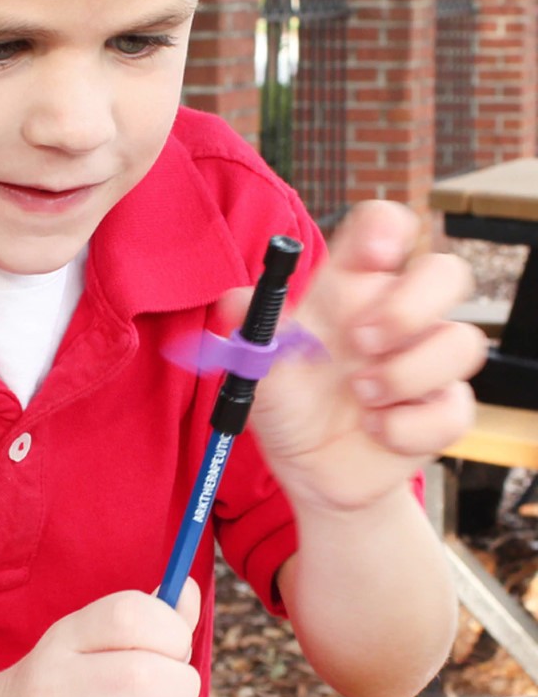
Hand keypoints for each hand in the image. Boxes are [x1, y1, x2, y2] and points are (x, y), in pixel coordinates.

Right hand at [0, 579, 200, 696]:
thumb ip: (144, 615)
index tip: (176, 639)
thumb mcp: (88, 636)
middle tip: (176, 683)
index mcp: (66, 636)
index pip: (128, 613)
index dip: (170, 624)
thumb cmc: (64, 677)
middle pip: (145, 674)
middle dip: (183, 678)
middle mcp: (59, 683)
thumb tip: (190, 590)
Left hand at [244, 200, 486, 511]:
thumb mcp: (259, 365)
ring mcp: (426, 362)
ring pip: (462, 342)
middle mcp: (396, 317)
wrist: (307, 467)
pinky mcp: (443, 412)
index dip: (388, 229)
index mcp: (350, 290)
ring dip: (404, 375)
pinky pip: (453, 409)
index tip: (374, 254)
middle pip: (447, 272)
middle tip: (362, 341)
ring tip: (360, 396)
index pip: (385, 230)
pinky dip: (408, 427)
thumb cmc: (287, 400)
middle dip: (411, 306)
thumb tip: (235, 300)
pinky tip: (376, 431)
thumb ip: (252, 330)